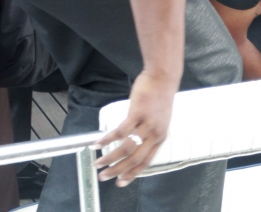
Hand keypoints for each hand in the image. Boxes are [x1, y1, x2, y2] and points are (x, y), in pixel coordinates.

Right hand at [95, 71, 177, 186]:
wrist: (163, 77)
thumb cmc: (159, 96)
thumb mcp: (158, 119)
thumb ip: (148, 131)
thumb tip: (133, 141)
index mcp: (160, 137)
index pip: (146, 161)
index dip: (133, 174)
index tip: (121, 182)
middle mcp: (155, 133)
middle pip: (135, 159)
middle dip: (118, 171)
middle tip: (103, 177)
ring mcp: (147, 124)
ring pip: (127, 148)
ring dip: (110, 158)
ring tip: (97, 163)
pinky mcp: (137, 113)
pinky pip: (120, 131)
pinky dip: (107, 139)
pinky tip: (97, 143)